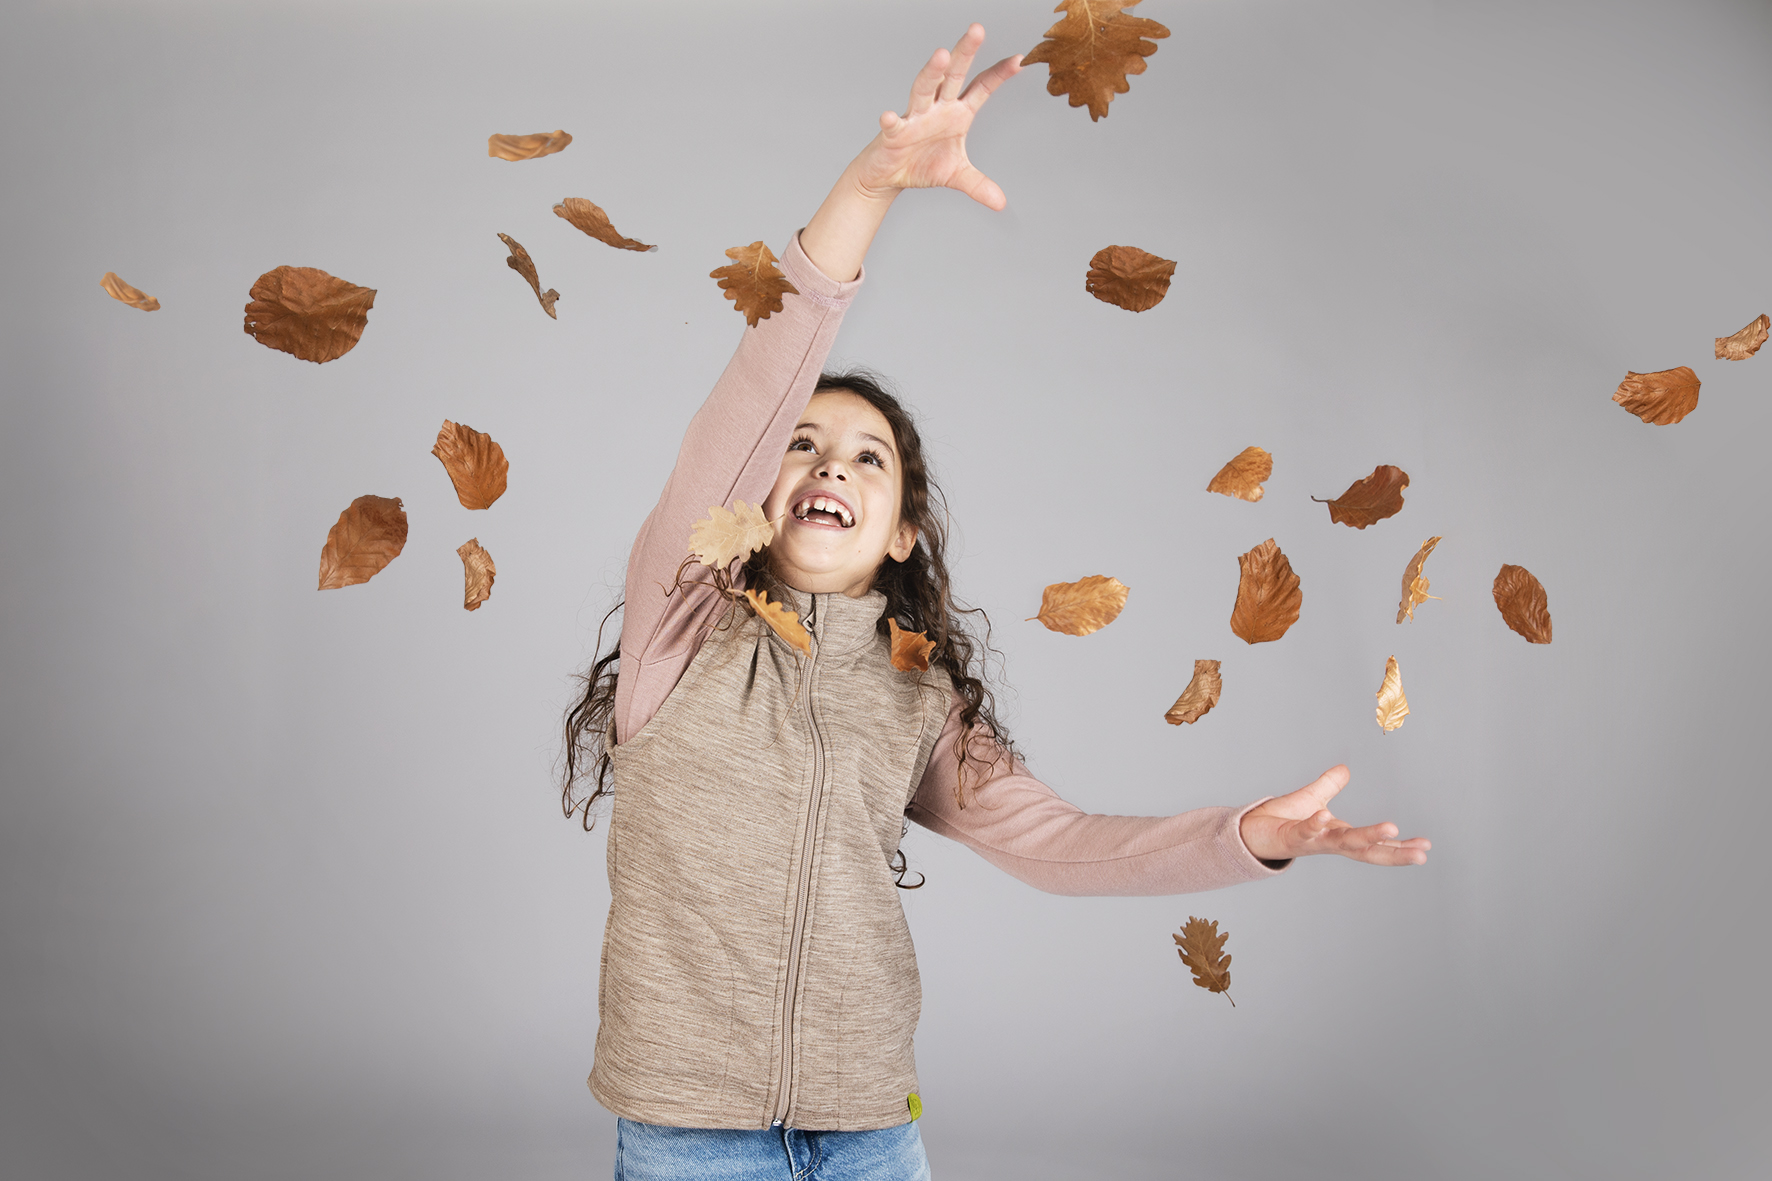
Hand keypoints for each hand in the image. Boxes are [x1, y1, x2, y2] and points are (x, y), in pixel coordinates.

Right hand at [800, 24, 1020, 279]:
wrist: (888, 176)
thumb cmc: (921, 165)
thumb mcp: (956, 176)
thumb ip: (979, 185)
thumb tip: (1001, 203)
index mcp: (956, 113)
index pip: (981, 88)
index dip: (999, 74)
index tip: (1020, 60)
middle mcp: (937, 108)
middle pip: (953, 75)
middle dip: (965, 52)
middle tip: (977, 30)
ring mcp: (915, 117)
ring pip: (924, 89)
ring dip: (932, 73)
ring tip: (942, 55)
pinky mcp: (894, 133)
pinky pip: (894, 125)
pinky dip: (891, 121)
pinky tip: (888, 116)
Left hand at [1238, 765, 1430, 866]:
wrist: (1247, 833)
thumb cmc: (1280, 821)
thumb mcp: (1310, 799)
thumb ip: (1328, 786)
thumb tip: (1345, 769)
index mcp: (1339, 836)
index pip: (1374, 845)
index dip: (1399, 848)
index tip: (1427, 847)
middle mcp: (1329, 842)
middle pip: (1366, 850)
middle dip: (1395, 853)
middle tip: (1422, 853)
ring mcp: (1311, 842)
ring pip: (1342, 842)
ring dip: (1367, 836)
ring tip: (1391, 829)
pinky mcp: (1290, 837)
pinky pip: (1305, 831)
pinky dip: (1316, 824)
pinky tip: (1326, 817)